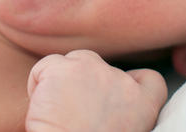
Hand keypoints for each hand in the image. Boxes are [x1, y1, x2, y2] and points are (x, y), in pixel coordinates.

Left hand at [26, 50, 166, 131]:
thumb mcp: (123, 131)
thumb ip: (120, 110)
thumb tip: (102, 102)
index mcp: (143, 105)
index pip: (149, 80)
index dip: (132, 82)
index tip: (115, 97)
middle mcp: (122, 82)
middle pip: (100, 67)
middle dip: (84, 83)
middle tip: (74, 116)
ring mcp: (92, 70)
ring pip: (70, 62)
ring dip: (61, 81)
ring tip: (56, 114)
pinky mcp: (62, 69)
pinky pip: (43, 68)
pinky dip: (36, 86)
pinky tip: (40, 110)